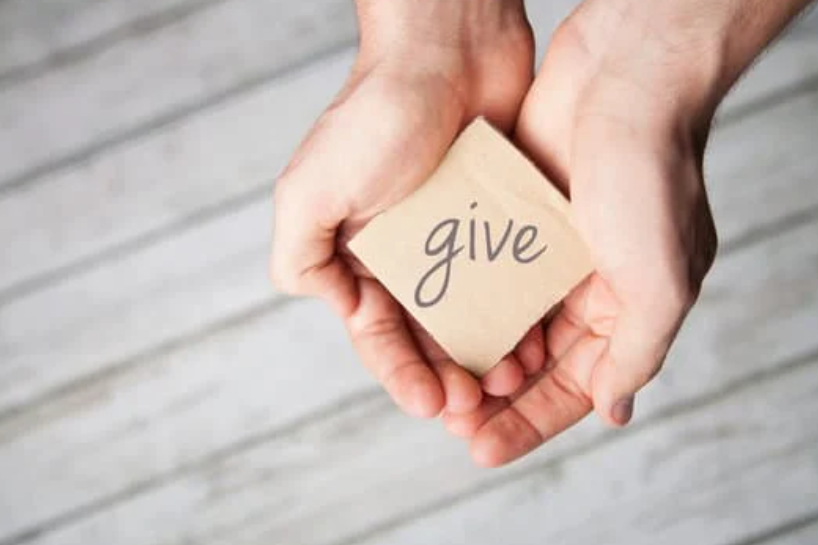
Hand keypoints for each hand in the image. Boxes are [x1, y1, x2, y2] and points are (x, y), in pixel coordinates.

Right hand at [271, 1, 543, 417]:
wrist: (447, 49)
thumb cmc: (373, 116)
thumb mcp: (309, 191)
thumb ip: (301, 258)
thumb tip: (333, 310)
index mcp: (361, 256)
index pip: (379, 334)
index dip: (402, 375)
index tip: (434, 403)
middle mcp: (409, 255)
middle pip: (431, 337)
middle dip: (450, 377)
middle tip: (477, 405)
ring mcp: (457, 241)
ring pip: (475, 318)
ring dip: (488, 356)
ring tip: (512, 378)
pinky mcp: (499, 222)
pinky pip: (512, 282)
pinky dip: (521, 315)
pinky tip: (537, 339)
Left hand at [444, 0, 726, 465]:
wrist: (621, 80)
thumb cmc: (651, 178)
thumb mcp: (660, 282)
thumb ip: (637, 353)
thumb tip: (614, 412)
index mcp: (627, 310)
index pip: (574, 387)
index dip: (530, 422)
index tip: (481, 448)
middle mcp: (587, 289)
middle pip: (532, 365)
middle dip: (494, 397)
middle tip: (452, 420)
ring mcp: (547, 256)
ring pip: (503, 325)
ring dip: (474, 355)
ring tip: (437, 381)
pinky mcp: (515, 221)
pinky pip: (484, 277)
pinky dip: (464, 304)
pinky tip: (434, 324)